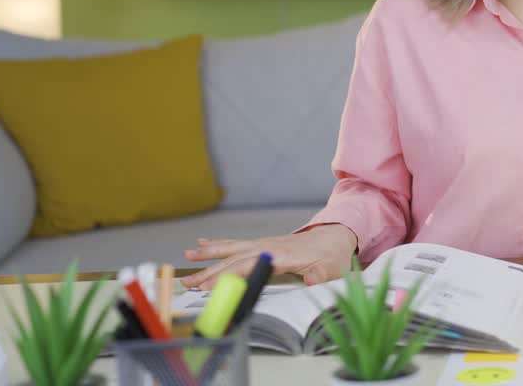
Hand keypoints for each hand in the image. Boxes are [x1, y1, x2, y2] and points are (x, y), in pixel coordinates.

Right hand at [180, 223, 358, 289]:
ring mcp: (264, 244)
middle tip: (187, 281)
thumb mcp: (331, 268)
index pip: (248, 266)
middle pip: (233, 259)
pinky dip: (218, 244)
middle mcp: (268, 246)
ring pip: (231, 249)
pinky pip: (236, 244)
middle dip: (209, 271)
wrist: (335, 236)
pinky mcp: (263, 244)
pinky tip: (202, 244)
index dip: (227, 276)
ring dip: (208, 254)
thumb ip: (320, 275)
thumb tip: (310, 280)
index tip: (209, 287)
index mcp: (280, 255)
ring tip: (187, 257)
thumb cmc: (332, 255)